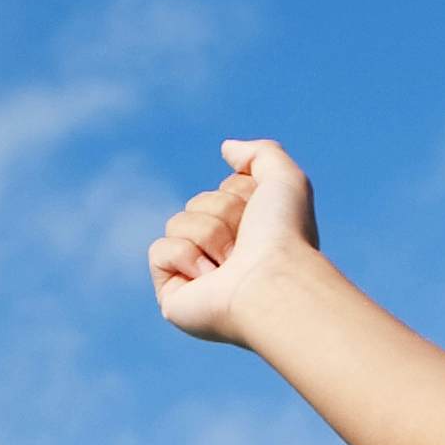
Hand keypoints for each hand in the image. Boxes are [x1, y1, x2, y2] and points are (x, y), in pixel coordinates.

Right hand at [143, 137, 331, 347]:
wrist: (273, 282)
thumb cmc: (285, 236)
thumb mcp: (285, 179)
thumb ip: (261, 153)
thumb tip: (227, 148)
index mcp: (251, 233)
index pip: (223, 190)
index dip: (241, 194)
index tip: (265, 216)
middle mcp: (225, 255)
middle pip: (198, 202)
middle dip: (222, 213)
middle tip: (246, 244)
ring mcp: (197, 277)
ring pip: (177, 223)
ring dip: (208, 235)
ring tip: (231, 264)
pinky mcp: (173, 295)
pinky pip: (159, 250)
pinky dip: (184, 256)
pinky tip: (209, 279)